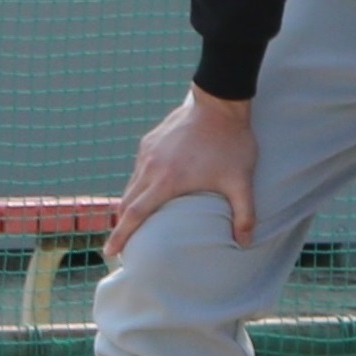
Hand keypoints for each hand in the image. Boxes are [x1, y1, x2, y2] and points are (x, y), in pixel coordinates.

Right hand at [112, 89, 258, 254]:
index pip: (135, 215)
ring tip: (133, 220)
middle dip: (122, 225)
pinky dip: (137, 184)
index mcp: (167, 181)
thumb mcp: (241, 180)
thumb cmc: (231, 144)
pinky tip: (147, 191)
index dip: (121, 235)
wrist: (219, 104)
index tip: (109, 251)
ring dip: (129, 205)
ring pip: (130, 186)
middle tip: (123, 243)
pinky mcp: (148, 142)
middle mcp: (150, 168)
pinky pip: (137, 169)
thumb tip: (245, 242)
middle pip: (127, 203)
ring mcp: (146, 154)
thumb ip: (244, 213)